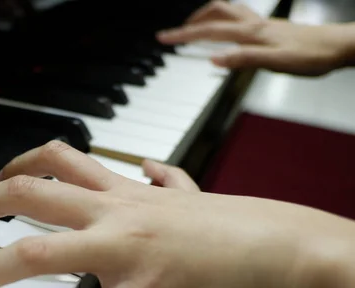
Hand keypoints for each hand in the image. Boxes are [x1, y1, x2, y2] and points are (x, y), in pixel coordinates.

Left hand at [0, 141, 340, 287]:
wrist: (283, 249)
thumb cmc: (239, 225)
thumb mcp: (194, 192)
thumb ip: (166, 179)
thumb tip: (151, 167)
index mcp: (127, 191)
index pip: (61, 158)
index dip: (19, 160)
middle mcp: (117, 213)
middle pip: (32, 192)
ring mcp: (126, 255)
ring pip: (40, 253)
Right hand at [157, 0, 350, 75]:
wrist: (339, 46)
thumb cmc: (311, 55)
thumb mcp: (276, 62)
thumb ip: (243, 59)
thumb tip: (213, 60)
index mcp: (250, 34)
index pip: (209, 32)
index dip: (183, 35)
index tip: (163, 38)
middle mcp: (253, 25)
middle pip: (213, 14)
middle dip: (189, 23)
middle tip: (172, 33)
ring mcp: (261, 24)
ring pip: (226, 11)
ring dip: (205, 16)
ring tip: (193, 26)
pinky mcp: (269, 28)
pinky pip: (239, 17)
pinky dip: (224, 19)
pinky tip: (225, 30)